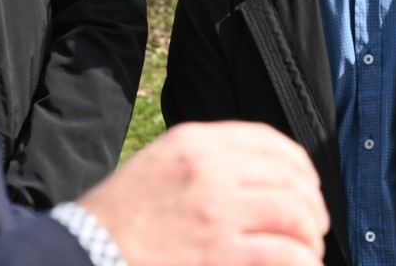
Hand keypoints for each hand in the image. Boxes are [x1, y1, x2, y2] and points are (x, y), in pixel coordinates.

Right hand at [79, 122, 328, 265]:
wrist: (82, 256)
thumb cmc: (116, 220)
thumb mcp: (158, 165)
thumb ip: (204, 162)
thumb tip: (258, 175)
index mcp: (194, 142)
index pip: (269, 141)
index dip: (298, 166)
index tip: (306, 187)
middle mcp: (210, 169)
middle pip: (290, 176)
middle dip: (311, 204)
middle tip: (313, 226)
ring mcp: (218, 211)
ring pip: (296, 213)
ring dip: (310, 235)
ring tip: (309, 251)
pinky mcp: (221, 254)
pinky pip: (286, 253)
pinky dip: (303, 262)